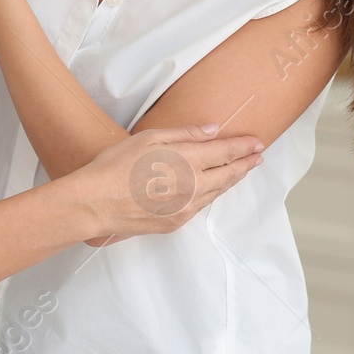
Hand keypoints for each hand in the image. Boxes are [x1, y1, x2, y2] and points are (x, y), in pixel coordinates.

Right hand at [64, 125, 262, 244]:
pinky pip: (200, 206)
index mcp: (187, 161)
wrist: (95, 203)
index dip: (244, 146)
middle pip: (229, 174)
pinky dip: (211, 194)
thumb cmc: (115, 166)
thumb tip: (212, 130)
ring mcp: (186, 208)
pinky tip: (212, 189)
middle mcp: (193, 187)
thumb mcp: (148, 139)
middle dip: (246, 164)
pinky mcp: (176, 223)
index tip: (257, 142)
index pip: (226, 152)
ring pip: (218, 192)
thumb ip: (184, 134)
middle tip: (258, 156)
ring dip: (232, 180)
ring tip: (240, 171)